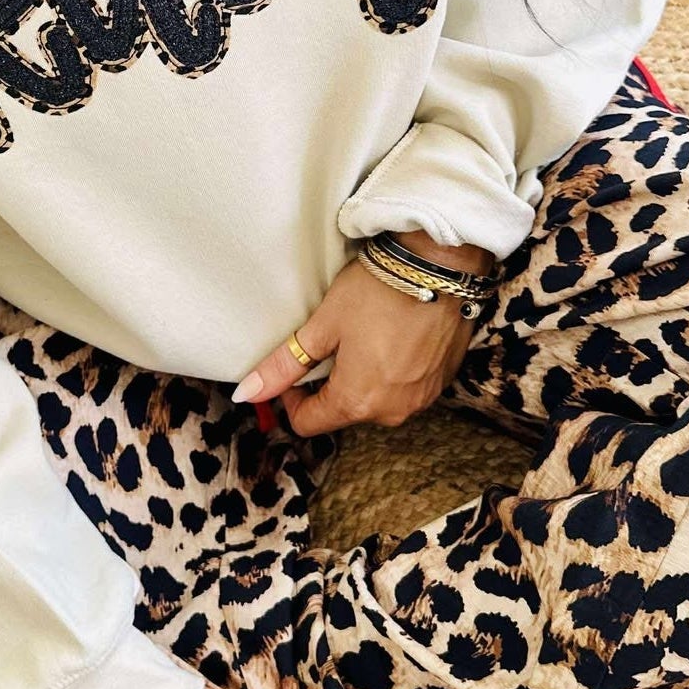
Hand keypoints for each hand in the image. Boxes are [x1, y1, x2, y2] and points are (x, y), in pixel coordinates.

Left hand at [231, 229, 494, 437]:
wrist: (440, 265)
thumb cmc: (378, 290)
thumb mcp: (323, 324)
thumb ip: (284, 365)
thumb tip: (246, 394)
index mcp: (357, 402)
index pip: (309, 423)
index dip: (293, 397)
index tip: (297, 366)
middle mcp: (392, 411)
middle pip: (345, 411)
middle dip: (332, 383)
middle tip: (335, 340)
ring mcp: (422, 398)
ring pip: (377, 399)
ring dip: (366, 376)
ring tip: (368, 333)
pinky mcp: (443, 381)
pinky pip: (407, 387)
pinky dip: (396, 369)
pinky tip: (396, 335)